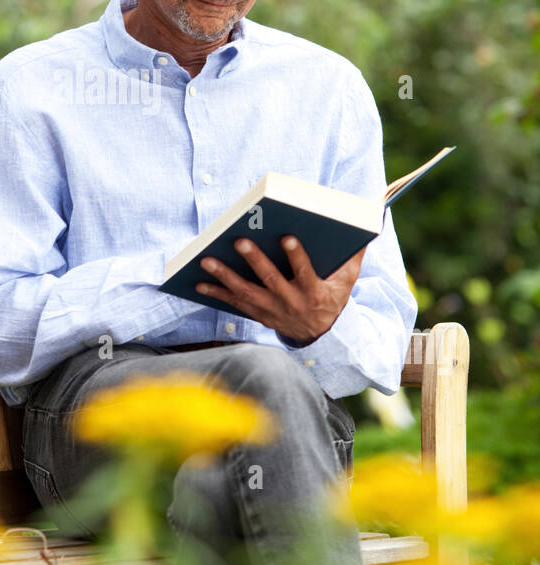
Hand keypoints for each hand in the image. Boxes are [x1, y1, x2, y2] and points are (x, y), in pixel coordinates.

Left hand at [194, 236, 366, 346]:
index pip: (305, 273)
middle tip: (239, 241)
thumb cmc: (333, 298)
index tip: (288, 238)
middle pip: (270, 281)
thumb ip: (353, 255)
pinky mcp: (258, 315)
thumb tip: (365, 228)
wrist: (322, 336)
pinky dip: (216, 294)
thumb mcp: (348, 281)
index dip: (297, 257)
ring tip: (207, 259)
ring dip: (225, 277)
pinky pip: (235, 304)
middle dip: (254, 260)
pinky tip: (199, 283)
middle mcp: (292, 303)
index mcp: (315, 293)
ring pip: (246, 293)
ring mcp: (273, 311)